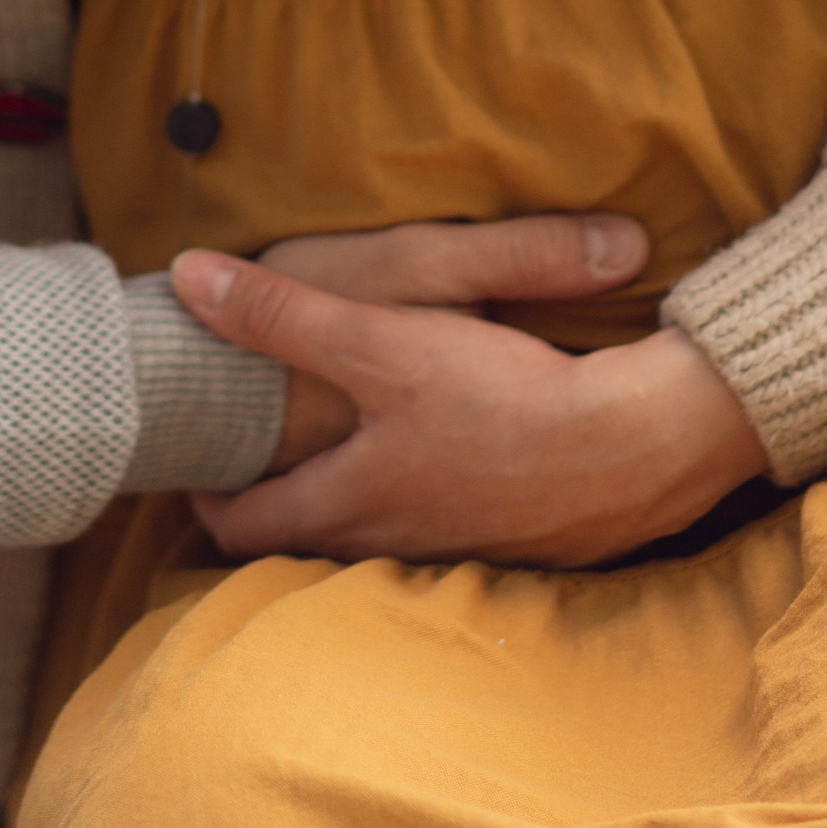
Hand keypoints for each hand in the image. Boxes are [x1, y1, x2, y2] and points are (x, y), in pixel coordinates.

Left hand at [179, 218, 770, 567]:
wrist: (640, 446)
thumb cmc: (502, 399)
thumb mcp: (378, 343)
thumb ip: (280, 316)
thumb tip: (186, 279)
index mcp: (350, 504)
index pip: (244, 528)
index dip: (207, 501)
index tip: (194, 470)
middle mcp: (396, 543)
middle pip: (308, 537)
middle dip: (276, 502)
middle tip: (253, 463)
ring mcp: (461, 548)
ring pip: (378, 535)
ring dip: (350, 502)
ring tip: (338, 456)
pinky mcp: (519, 540)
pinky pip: (446, 528)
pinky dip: (423, 501)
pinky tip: (443, 461)